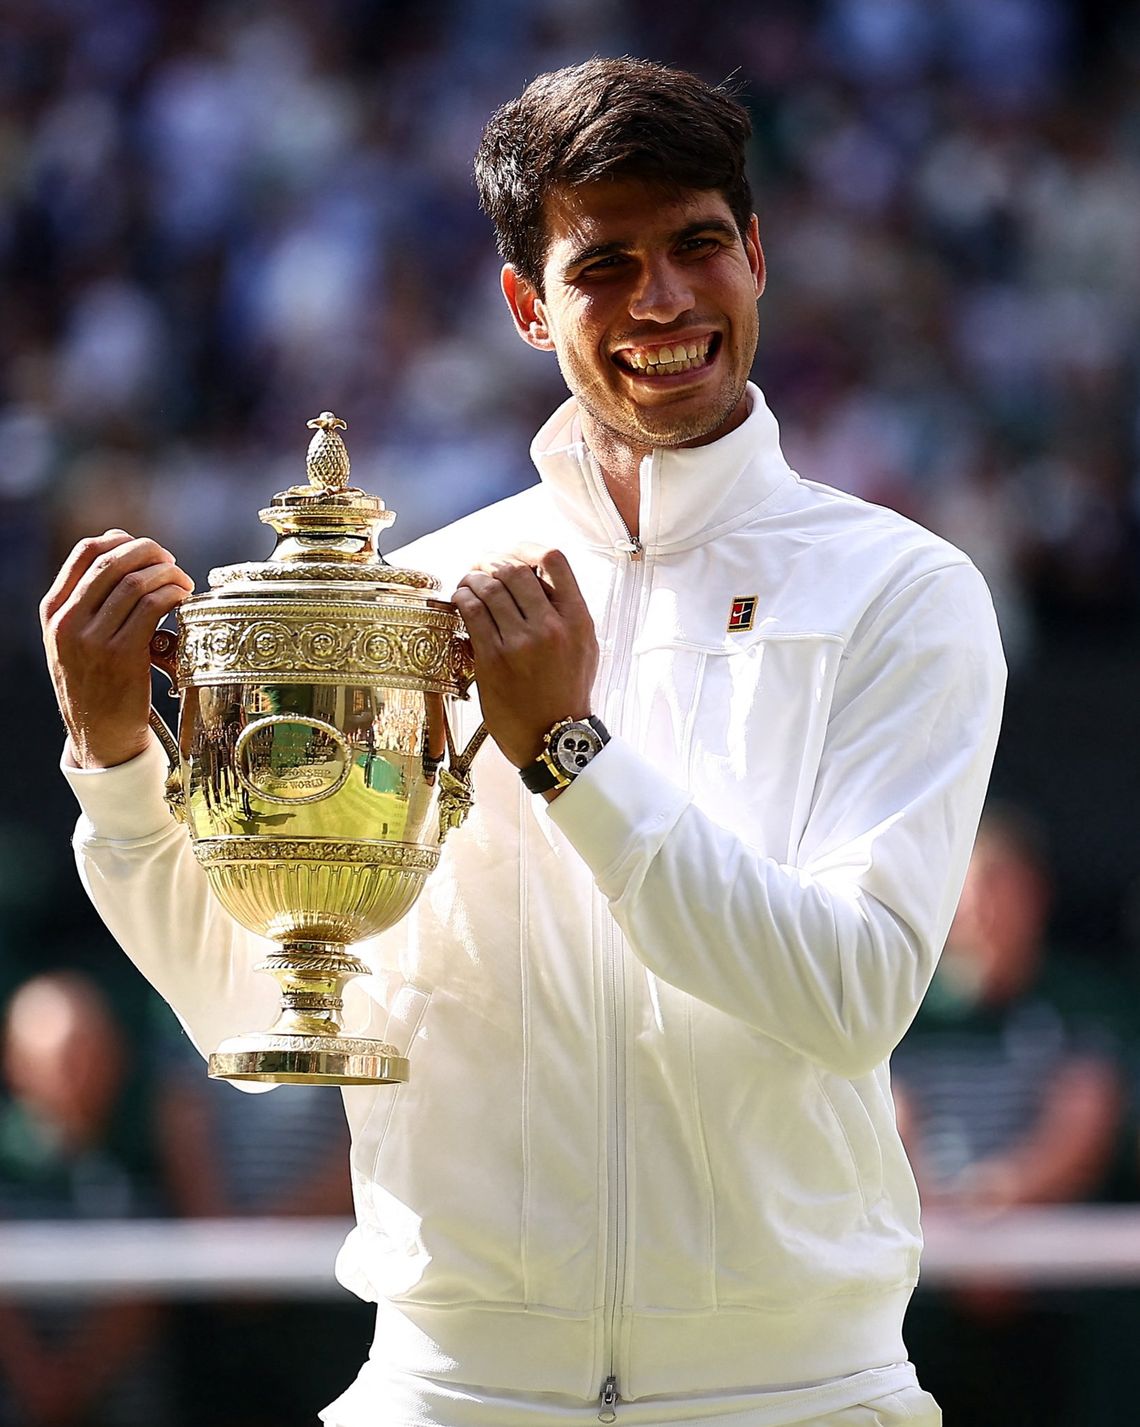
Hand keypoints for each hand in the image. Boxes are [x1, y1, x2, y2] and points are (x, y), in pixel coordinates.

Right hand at [40, 530, 194, 768]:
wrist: (99, 735)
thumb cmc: (96, 682)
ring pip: (136, 582)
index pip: (85, 552)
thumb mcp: (76, 640)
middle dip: (151, 553)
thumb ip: (90, 602)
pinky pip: (153, 606)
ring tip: (182, 582)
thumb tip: (123, 552)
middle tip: (171, 562)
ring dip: (167, 574)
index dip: (122, 541)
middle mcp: (68, 621)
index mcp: (54, 611)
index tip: (145, 550)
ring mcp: (93, 638)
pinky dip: (173, 594)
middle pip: (114, 562)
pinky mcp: (122, 655)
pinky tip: (183, 600)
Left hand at [452, 545, 597, 768]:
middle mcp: (552, 626)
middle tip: (482, 568)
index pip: (554, 559)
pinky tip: (461, 600)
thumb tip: (537, 578)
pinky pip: (472, 612)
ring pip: (490, 586)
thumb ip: (566, 612)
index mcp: (578, 619)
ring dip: (472, 577)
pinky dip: (462, 598)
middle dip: (493, 562)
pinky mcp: (494, 659)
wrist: (554, 737)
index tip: (513, 555)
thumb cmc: (567, 692)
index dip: (527, 549)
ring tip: (468, 582)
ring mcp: (522, 643)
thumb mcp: (584, 647)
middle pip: (515, 568)